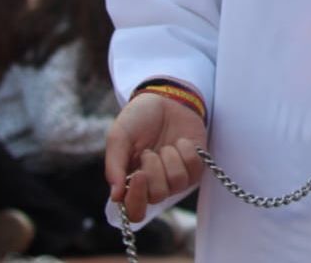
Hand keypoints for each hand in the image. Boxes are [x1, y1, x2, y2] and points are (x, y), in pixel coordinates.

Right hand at [105, 91, 207, 223]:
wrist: (164, 98)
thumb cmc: (138, 119)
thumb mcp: (119, 137)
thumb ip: (114, 166)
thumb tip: (115, 196)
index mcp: (132, 183)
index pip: (135, 212)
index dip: (137, 200)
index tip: (138, 174)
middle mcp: (155, 185)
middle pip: (158, 197)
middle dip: (154, 169)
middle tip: (149, 151)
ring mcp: (177, 177)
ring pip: (178, 183)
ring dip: (170, 158)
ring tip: (165, 145)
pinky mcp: (196, 166)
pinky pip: (195, 169)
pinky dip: (187, 151)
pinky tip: (180, 142)